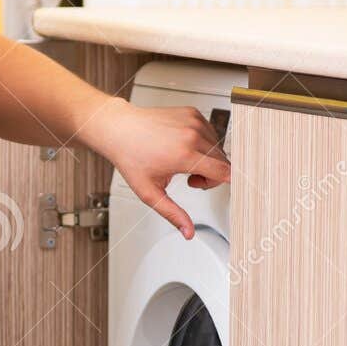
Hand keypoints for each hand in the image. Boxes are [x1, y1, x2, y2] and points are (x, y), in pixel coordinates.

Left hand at [89, 99, 229, 238]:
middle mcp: (193, 135)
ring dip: (208, 159)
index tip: (226, 189)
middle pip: (223, 162)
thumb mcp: (150, 193)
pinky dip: (202, 144)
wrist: (120, 129)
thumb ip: (172, 213)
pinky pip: (210, 132)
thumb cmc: (131, 157)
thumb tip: (188, 232)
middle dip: (212, 175)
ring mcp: (194, 121)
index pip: (225, 172)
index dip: (227, 183)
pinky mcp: (193, 113)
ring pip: (218, 147)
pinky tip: (184, 147)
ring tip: (184, 163)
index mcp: (185, 155)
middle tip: (190, 179)